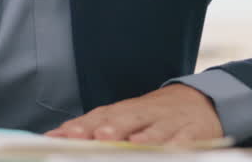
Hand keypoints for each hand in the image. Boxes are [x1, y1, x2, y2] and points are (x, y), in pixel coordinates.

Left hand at [46, 83, 222, 145]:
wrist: (197, 102)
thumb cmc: (150, 116)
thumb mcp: (121, 118)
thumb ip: (90, 127)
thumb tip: (53, 136)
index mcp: (122, 111)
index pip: (97, 117)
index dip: (81, 126)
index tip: (62, 136)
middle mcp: (142, 114)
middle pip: (124, 118)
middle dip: (110, 127)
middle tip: (97, 136)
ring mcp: (167, 122)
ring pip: (154, 128)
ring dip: (142, 136)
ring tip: (129, 142)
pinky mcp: (191, 132)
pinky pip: (184, 139)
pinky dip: (176, 144)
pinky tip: (169, 149)